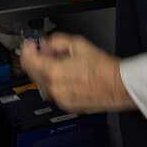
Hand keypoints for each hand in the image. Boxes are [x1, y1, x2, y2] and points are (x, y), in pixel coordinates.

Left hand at [19, 33, 135, 113]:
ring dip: (44, 71)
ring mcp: (61, 99)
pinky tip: (65, 73)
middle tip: (42, 50)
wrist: (119, 86)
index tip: (30, 44)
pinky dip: (54, 82)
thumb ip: (56, 41)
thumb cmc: (104, 68)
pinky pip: (54, 92)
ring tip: (58, 61)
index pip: (29, 61)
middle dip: (35, 59)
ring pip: (43, 83)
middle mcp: (55, 88)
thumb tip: (46, 44)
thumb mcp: (78, 44)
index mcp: (55, 72)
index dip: (27, 50)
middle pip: (33, 73)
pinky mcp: (68, 105)